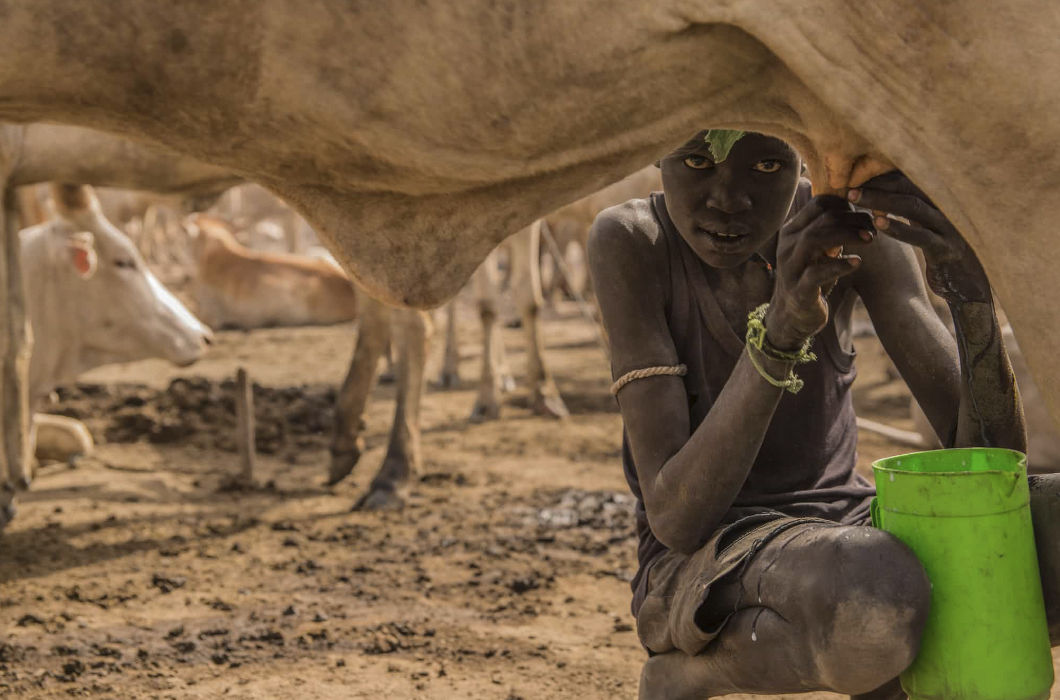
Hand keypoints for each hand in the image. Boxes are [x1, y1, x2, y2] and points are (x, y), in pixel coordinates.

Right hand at [764, 195, 873, 349]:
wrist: (791, 316)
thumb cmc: (810, 279)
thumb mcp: (818, 251)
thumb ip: (830, 231)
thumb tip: (860, 210)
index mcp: (793, 232)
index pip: (819, 204)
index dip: (846, 204)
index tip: (865, 214)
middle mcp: (788, 246)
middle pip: (821, 219)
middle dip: (853, 219)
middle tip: (874, 226)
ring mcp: (791, 268)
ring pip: (814, 239)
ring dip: (846, 235)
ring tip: (870, 238)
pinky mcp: (799, 290)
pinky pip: (816, 273)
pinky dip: (839, 265)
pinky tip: (857, 262)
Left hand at [849, 171, 990, 302]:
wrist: (970, 286)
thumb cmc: (941, 255)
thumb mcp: (926, 230)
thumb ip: (909, 214)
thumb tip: (877, 204)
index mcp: (937, 201)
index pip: (906, 179)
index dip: (880, 176)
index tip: (853, 176)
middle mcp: (944, 208)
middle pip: (907, 187)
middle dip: (877, 184)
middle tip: (848, 185)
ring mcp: (948, 227)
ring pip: (912, 206)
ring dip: (881, 200)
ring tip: (855, 198)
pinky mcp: (947, 249)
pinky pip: (921, 236)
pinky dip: (899, 227)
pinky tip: (877, 223)